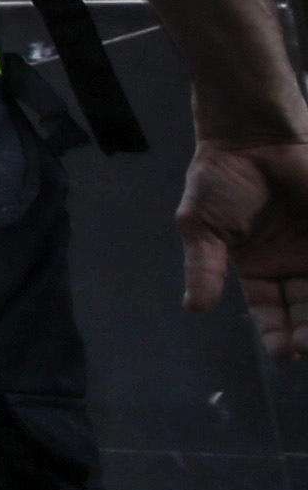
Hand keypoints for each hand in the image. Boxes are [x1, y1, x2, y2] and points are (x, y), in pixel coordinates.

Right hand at [176, 134, 307, 366]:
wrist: (254, 137)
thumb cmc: (221, 180)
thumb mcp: (201, 227)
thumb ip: (204, 267)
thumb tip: (193, 308)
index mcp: (260, 270)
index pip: (271, 312)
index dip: (277, 334)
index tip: (285, 352)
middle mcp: (293, 266)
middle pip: (305, 310)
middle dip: (307, 331)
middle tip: (307, 344)